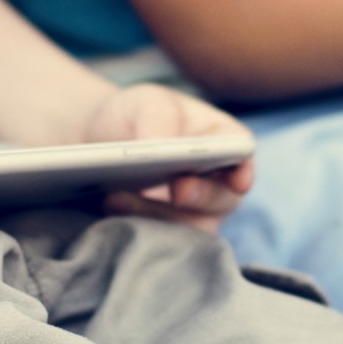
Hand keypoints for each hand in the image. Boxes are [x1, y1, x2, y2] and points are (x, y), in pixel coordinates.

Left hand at [77, 84, 255, 232]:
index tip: (237, 181)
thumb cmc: (133, 115)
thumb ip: (158, 117)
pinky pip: (164, 241)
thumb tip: (159, 144)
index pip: (241, 151)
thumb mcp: (144, 102)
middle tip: (177, 190)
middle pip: (224, 196)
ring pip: (193, 226)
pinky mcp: (169, 230)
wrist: (98, 141)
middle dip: (202, 195)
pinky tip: (111, 207)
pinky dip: (139, 227)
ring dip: (158, 214)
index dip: (244, 168)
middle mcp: (216, 178)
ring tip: (116, 197)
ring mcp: (195, 210)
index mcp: (219, 137)